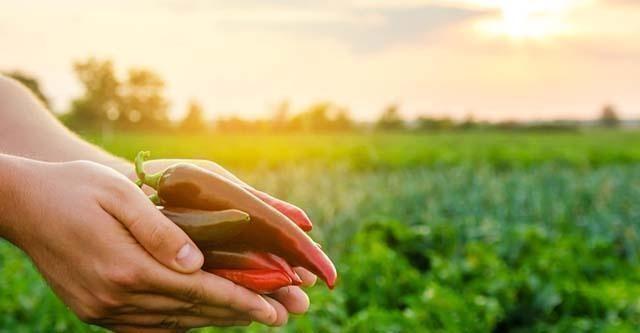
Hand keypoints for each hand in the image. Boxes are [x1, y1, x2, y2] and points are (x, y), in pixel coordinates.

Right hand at [0, 157, 286, 331]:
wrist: (21, 204)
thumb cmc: (75, 188)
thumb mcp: (119, 196)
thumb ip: (161, 231)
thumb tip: (198, 264)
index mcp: (126, 267)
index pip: (199, 291)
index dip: (241, 301)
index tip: (275, 309)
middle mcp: (116, 298)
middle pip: (192, 313)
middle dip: (240, 314)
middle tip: (281, 315)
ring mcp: (103, 309)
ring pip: (173, 323)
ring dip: (215, 321)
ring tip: (252, 317)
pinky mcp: (96, 310)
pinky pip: (149, 327)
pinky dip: (183, 323)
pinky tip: (205, 317)